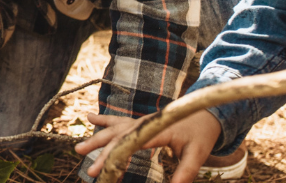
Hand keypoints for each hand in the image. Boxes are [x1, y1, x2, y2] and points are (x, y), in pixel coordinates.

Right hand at [75, 110, 221, 182]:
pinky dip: (105, 121)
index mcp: (155, 129)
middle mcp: (144, 123)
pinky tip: (90, 118)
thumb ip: (185, 172)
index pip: (129, 144)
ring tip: (79, 149)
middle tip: (87, 168)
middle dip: (100, 152)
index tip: (101, 171)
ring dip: (97, 138)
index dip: (113, 157)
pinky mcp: (141, 123)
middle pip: (117, 137)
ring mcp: (141, 122)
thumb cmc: (201, 133)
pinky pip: (119, 121)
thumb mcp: (198, 154)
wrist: (207, 112)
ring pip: (114, 129)